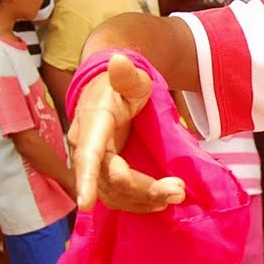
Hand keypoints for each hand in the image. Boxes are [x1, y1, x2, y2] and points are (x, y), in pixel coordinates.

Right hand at [66, 52, 186, 212]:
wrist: (109, 91)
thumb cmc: (121, 84)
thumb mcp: (130, 77)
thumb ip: (127, 74)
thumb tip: (118, 60)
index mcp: (92, 125)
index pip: (88, 155)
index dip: (86, 180)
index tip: (85, 203)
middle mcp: (86, 149)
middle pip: (110, 181)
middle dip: (143, 191)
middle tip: (179, 190)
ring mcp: (93, 166)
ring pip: (114, 195)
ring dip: (144, 201)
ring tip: (175, 195)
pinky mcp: (103, 176)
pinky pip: (117, 197)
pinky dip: (139, 203)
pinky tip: (160, 201)